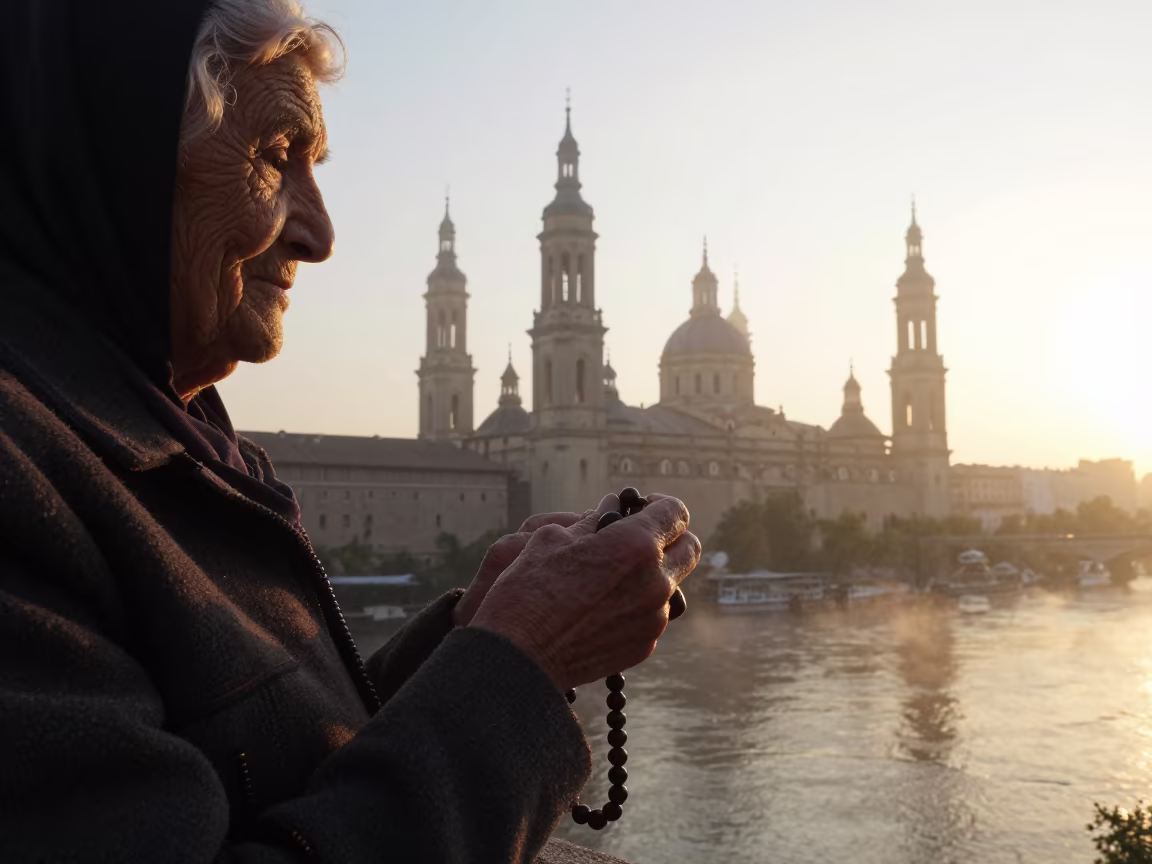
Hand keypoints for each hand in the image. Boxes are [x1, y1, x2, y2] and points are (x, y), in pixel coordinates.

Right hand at [470, 493, 700, 690]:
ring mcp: (654, 617)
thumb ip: (591, 522)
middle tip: (642, 537)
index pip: (676, 512)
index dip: (661, 504)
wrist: (520, 658)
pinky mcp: (645, 644)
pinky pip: (655, 614)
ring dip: (655, 572)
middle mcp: (656, 581)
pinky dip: (640, 603)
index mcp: (636, 545)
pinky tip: (606, 605)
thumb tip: (609, 509)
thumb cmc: (528, 592)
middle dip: (671, 536)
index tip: (645, 507)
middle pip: (691, 547)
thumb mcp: (551, 539)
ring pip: (673, 583)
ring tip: (616, 575)